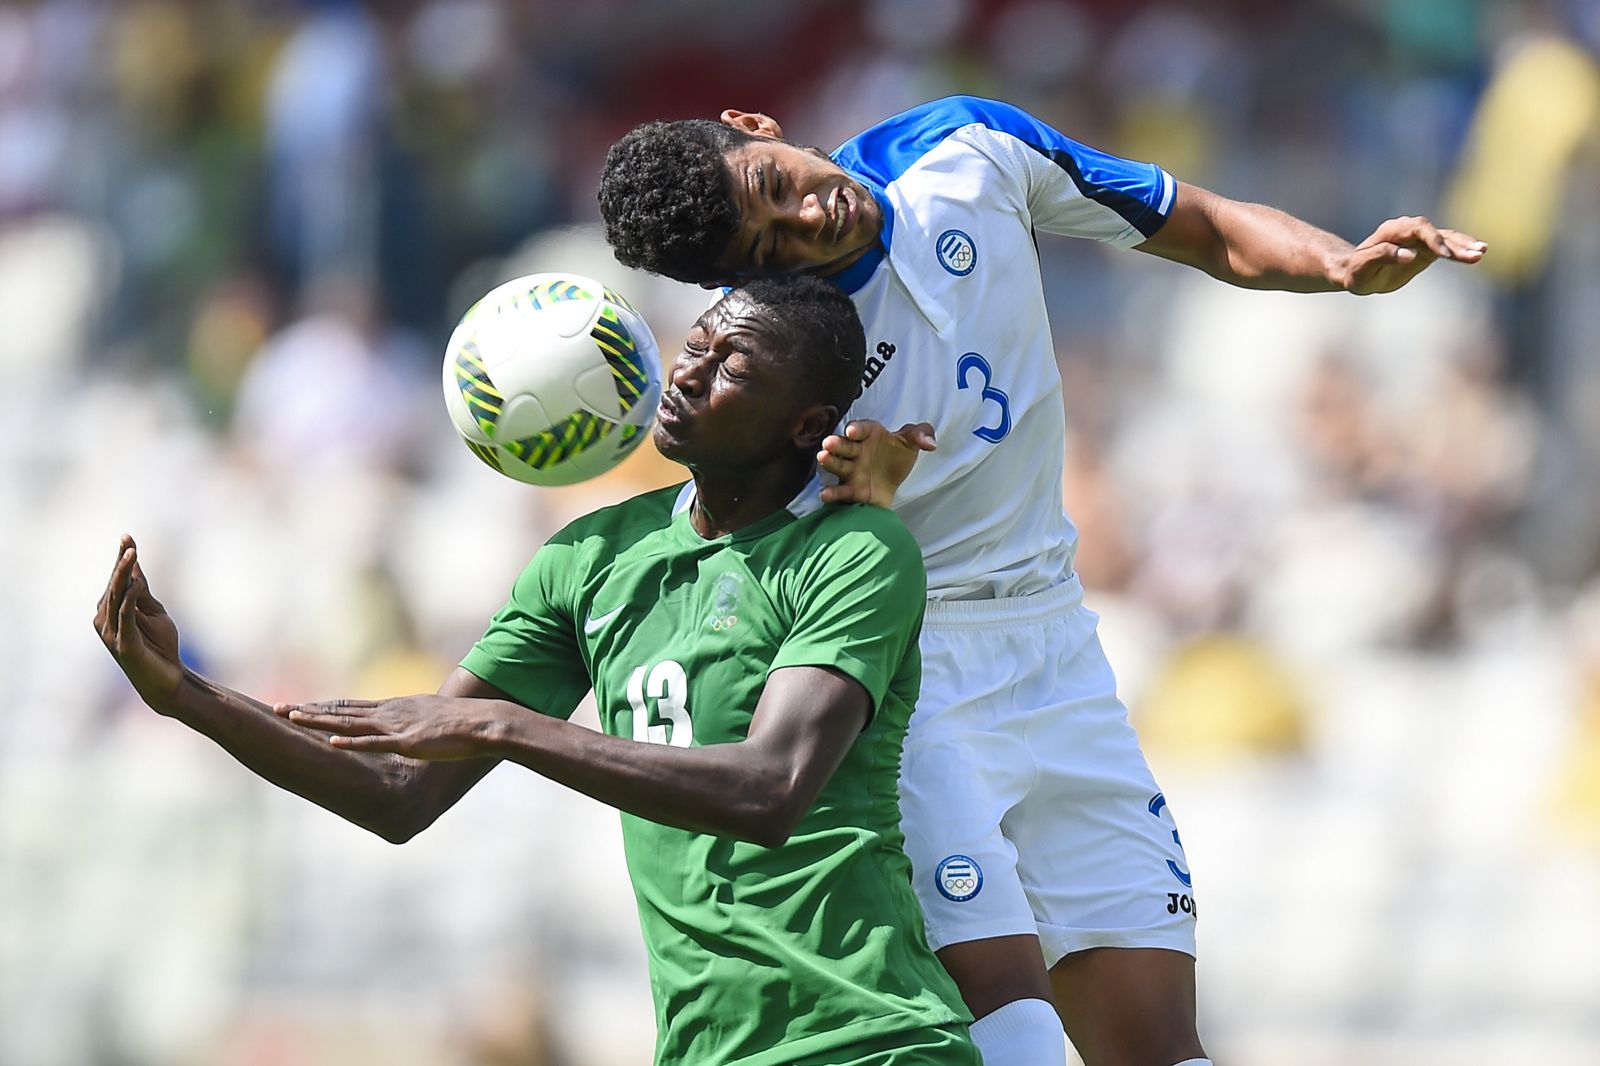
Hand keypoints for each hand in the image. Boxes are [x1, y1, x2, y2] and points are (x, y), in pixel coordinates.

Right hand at [95, 534, 183, 711]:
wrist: (167, 679)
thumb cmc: (160, 646)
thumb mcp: (153, 612)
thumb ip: (143, 592)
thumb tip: (135, 567)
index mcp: (111, 610)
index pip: (116, 580)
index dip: (121, 559)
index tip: (127, 536)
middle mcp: (104, 620)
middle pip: (114, 585)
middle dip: (121, 563)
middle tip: (129, 542)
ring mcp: (111, 633)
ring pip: (116, 598)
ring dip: (124, 576)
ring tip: (132, 555)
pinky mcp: (123, 645)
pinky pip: (125, 617)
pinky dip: (130, 599)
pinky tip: (138, 584)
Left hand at [275, 695, 508, 759]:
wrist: (484, 721)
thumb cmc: (463, 724)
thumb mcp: (431, 719)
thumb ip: (414, 723)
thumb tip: (406, 731)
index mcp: (394, 708)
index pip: (349, 705)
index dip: (321, 706)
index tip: (296, 706)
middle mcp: (390, 713)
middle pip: (340, 710)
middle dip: (307, 710)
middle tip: (275, 708)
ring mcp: (397, 726)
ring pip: (349, 722)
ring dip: (319, 721)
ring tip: (290, 718)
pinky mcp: (407, 742)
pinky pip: (373, 743)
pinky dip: (350, 742)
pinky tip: (330, 741)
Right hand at [818, 420, 936, 506]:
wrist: (891, 483)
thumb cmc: (896, 456)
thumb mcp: (911, 442)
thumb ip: (922, 434)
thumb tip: (930, 443)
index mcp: (869, 434)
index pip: (861, 429)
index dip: (856, 429)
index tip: (852, 431)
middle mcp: (857, 451)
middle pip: (845, 446)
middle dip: (837, 444)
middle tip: (829, 443)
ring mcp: (852, 470)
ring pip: (839, 465)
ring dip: (830, 462)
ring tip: (823, 458)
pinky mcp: (851, 489)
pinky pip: (840, 490)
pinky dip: (832, 492)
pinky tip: (825, 493)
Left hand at [1339, 216, 1486, 294]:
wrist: (1357, 272)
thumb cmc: (1356, 271)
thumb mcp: (1362, 267)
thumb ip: (1382, 256)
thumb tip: (1408, 254)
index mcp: (1391, 231)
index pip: (1418, 230)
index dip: (1433, 240)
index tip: (1445, 256)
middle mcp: (1408, 230)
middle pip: (1436, 232)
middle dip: (1455, 243)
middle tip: (1475, 253)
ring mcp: (1419, 238)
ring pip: (1445, 238)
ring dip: (1464, 245)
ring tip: (1482, 252)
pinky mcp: (1426, 248)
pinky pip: (1447, 246)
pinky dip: (1461, 250)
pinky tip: (1478, 253)